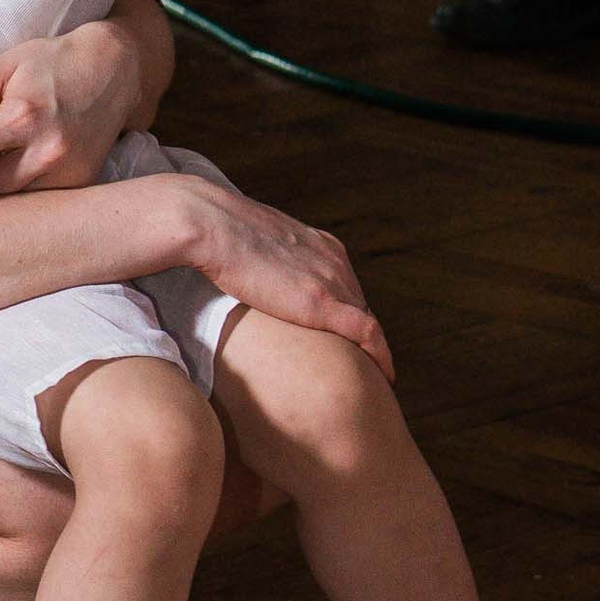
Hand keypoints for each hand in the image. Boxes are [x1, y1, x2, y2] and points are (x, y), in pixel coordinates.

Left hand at [0, 24, 146, 209]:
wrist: (115, 70)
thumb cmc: (51, 63)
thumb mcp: (4, 65)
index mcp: (22, 116)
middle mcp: (47, 150)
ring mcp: (68, 172)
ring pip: (10, 197)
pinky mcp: (81, 182)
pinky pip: (36, 196)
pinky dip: (15, 187)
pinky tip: (4, 173)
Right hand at [165, 176, 392, 379]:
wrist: (213, 225)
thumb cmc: (221, 232)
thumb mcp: (261, 243)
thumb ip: (270, 259)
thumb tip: (252, 274)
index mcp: (322, 245)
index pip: (346, 285)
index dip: (348, 312)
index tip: (346, 337)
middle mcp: (335, 261)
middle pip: (358, 304)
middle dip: (361, 332)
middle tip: (360, 362)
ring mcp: (331, 280)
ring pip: (366, 320)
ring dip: (371, 347)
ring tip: (371, 374)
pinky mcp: (322, 303)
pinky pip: (368, 334)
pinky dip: (381, 355)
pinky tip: (386, 375)